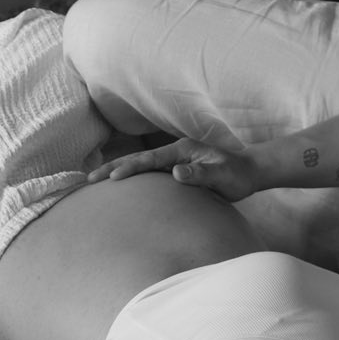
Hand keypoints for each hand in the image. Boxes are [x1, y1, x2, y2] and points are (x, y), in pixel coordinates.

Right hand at [88, 117, 259, 198]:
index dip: (130, 168)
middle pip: (139, 159)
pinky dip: (132, 179)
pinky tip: (120, 189)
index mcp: (183, 150)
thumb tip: (175, 173)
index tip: (112, 178)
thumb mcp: (222, 176)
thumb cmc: (237, 175)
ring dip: (118, 171)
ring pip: (141, 166)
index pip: (150, 160)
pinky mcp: (175, 170)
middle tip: (89, 179)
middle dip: (114, 167)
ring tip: (95, 181)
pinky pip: (149, 174)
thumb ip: (200, 175)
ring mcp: (174, 161)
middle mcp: (175, 153)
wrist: (249, 172)